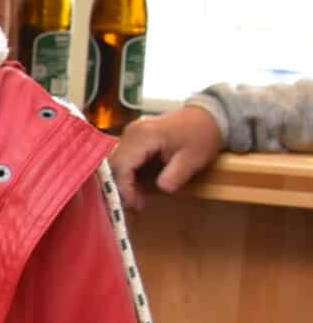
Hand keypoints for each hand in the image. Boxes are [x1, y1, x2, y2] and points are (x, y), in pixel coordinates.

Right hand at [108, 106, 224, 208]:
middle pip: (114, 165)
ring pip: (115, 162)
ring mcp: (130, 133)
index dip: (126, 188)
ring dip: (122, 182)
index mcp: (144, 136)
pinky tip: (137, 186)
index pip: (123, 166)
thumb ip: (176, 175)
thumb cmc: (202, 136)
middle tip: (136, 205)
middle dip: (122, 187)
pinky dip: (127, 174)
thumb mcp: (194, 159)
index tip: (137, 205)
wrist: (207, 116)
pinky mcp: (132, 137)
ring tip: (136, 198)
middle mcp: (131, 132)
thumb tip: (161, 189)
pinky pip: (122, 158)